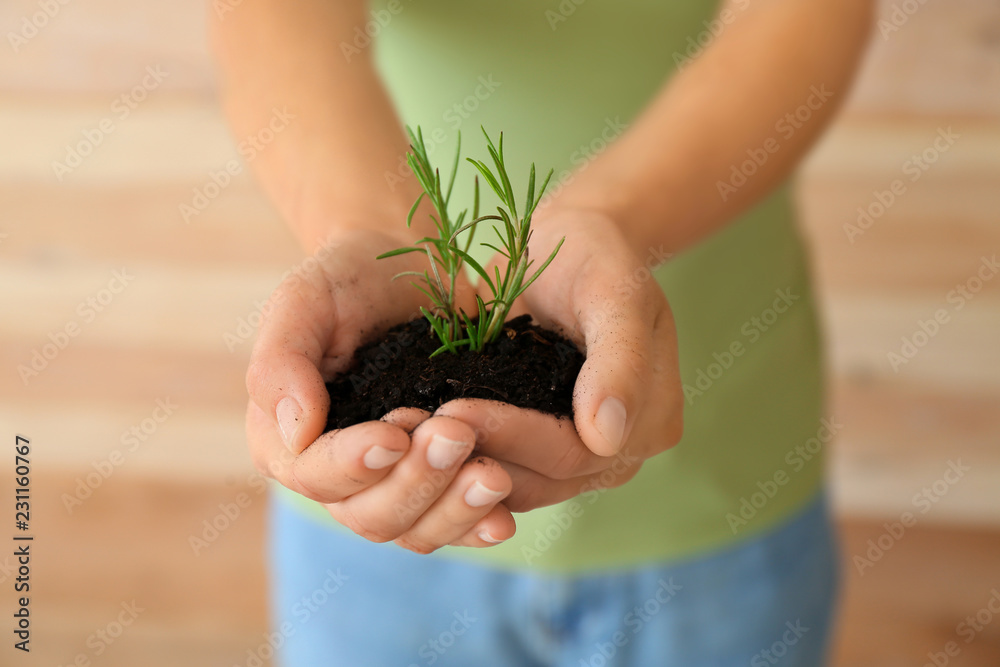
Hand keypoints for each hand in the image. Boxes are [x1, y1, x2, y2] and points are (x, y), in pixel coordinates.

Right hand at [245, 229, 515, 552]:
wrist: (413, 269)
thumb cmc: (348, 280)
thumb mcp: (303, 301)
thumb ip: (282, 361)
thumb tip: (296, 430)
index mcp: (289, 441)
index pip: (315, 475)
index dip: (353, 464)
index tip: (394, 432)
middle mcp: (338, 475)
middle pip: (370, 514)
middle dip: (415, 482)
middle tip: (456, 434)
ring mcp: (392, 483)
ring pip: (415, 530)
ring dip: (454, 508)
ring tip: (492, 475)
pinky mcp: (439, 481)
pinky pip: (454, 523)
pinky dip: (477, 523)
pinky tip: (504, 517)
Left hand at [435, 209, 682, 511]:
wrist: (571, 245)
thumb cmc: (597, 257)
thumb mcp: (615, 293)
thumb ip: (620, 360)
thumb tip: (607, 436)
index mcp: (652, 421)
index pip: (577, 451)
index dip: (515, 436)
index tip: (453, 408)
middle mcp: (618, 454)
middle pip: (544, 476)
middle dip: (478, 451)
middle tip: (412, 426)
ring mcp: (578, 459)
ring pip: (515, 484)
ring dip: (458, 465)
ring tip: (405, 433)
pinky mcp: (537, 451)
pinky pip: (496, 471)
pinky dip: (456, 459)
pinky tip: (414, 435)